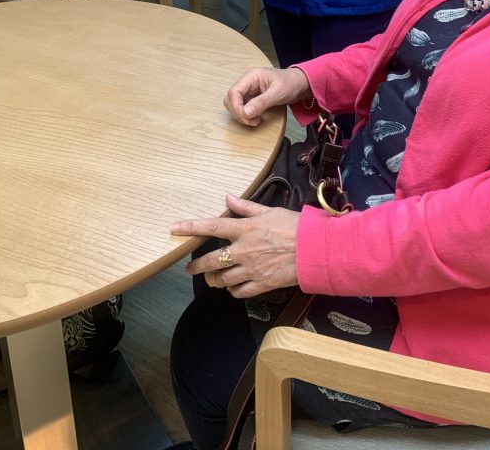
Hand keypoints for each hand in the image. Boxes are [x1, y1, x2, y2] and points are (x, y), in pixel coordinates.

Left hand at [172, 194, 298, 298]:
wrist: (314, 250)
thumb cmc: (293, 226)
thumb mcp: (269, 211)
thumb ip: (246, 207)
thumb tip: (227, 197)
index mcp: (246, 229)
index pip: (213, 226)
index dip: (191, 227)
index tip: (174, 229)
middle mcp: (244, 250)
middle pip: (212, 260)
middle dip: (197, 266)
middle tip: (191, 268)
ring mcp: (252, 269)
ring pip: (223, 279)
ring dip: (216, 279)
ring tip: (215, 277)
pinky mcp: (261, 285)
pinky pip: (239, 292)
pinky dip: (233, 289)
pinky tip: (234, 285)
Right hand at [224, 66, 310, 126]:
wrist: (300, 84)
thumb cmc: (291, 84)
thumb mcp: (277, 93)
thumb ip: (261, 102)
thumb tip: (245, 113)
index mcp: (251, 76)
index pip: (233, 92)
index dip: (236, 107)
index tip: (246, 117)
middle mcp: (247, 82)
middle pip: (231, 99)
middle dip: (238, 112)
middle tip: (252, 121)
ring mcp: (249, 89)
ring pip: (235, 104)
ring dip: (242, 115)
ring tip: (256, 120)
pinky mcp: (252, 97)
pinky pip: (243, 107)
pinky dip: (246, 115)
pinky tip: (256, 118)